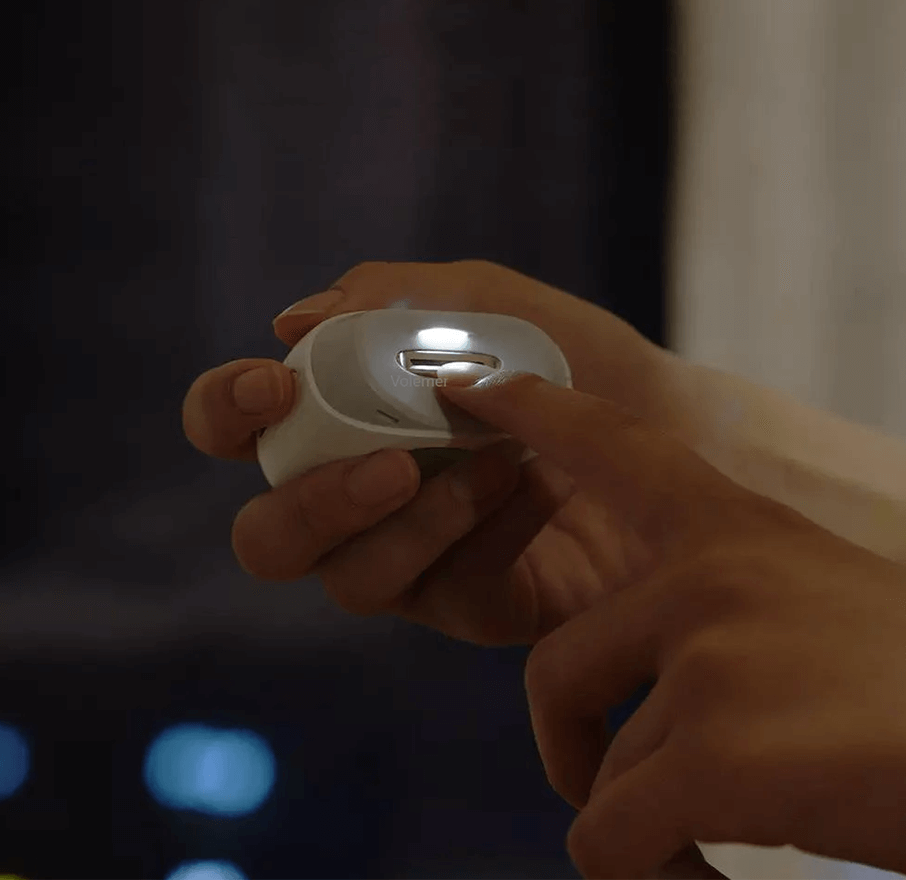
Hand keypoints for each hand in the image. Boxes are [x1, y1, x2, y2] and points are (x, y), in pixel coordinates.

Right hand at [182, 259, 674, 645]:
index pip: (238, 426)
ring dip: (422, 521)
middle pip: (269, 537)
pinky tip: (542, 490)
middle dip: (315, 506)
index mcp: (341, 417)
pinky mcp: (471, 606)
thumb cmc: (576, 358)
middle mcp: (358, 496)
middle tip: (392, 466)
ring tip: (502, 464)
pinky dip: (491, 534)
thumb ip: (395, 300)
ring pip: (353, 580)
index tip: (276, 385)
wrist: (679, 427)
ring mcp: (411, 558)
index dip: (226, 409)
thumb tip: (290, 320)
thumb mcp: (491, 303)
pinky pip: (448, 593)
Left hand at [438, 371, 905, 878]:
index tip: (463, 384)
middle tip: (617, 793)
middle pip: (558, 669)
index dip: (530, 411)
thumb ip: (722, 605)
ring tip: (710, 841)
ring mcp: (710, 657)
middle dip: (572, 747)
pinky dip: (645, 874)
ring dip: (642, 821)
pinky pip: (610, 837)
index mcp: (734, 528)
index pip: (609, 444)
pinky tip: (705, 875)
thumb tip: (658, 667)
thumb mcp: (816, 600)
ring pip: (602, 770)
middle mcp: (708, 575)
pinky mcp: (716, 753)